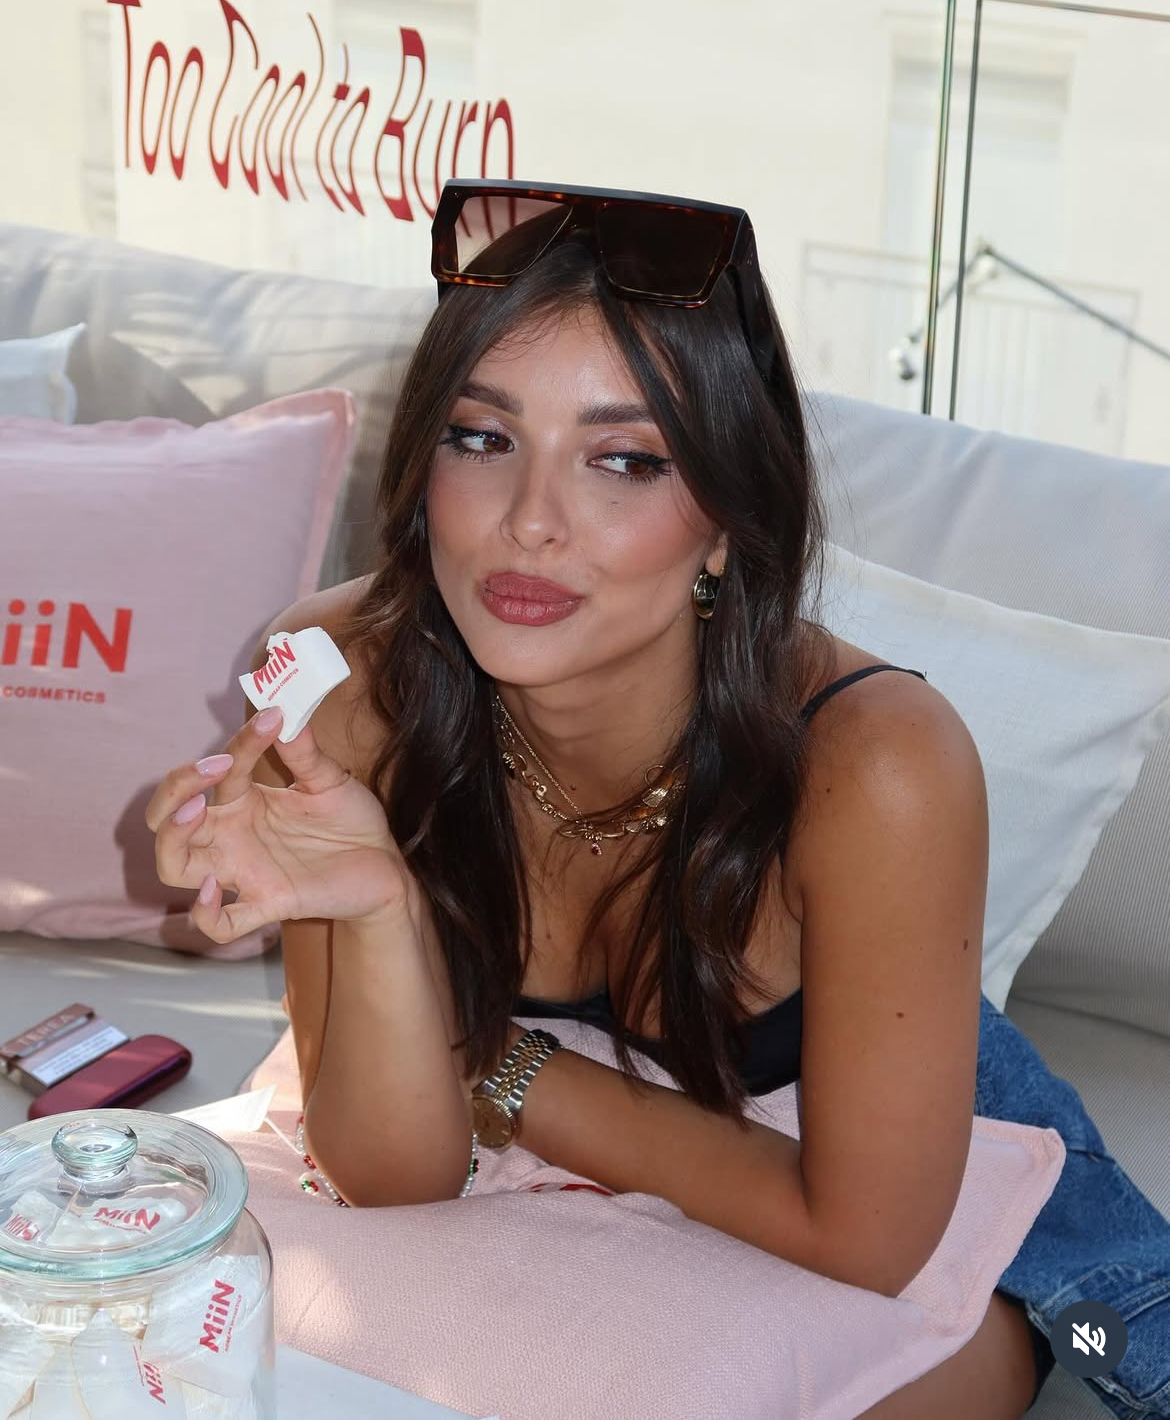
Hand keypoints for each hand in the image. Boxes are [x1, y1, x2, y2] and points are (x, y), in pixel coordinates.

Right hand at [146, 708, 412, 942]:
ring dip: (172, 840)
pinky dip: (205, 914)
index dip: (240, 743)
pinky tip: (214, 888)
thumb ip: (305, 752)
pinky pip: (222, 924)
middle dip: (175, 790)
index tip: (271, 719)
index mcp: (244, 802)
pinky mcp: (268, 904)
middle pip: (170, 819)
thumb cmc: (349, 821)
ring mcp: (245, 872)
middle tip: (212, 769)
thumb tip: (283, 711)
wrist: (386, 865)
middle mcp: (233, 836)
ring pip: (175, 867)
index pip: (219, 771)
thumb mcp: (330, 780)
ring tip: (195, 812)